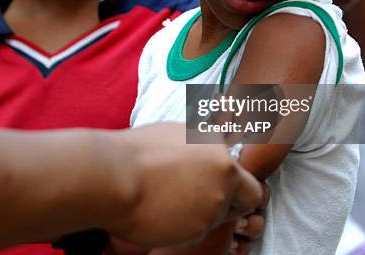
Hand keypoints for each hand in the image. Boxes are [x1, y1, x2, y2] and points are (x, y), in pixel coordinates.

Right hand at [112, 124, 264, 248]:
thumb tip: (218, 131)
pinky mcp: (194, 231)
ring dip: (200, 213)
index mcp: (220, 155)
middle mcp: (223, 182)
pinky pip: (195, 233)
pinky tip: (161, 212)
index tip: (225, 187)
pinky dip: (182, 226)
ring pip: (216, 218)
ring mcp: (211, 209)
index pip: (251, 182)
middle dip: (230, 204)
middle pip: (244, 203)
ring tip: (168, 200)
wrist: (113, 177)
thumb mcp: (177, 134)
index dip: (237, 187)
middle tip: (201, 198)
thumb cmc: (136, 152)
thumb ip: (204, 143)